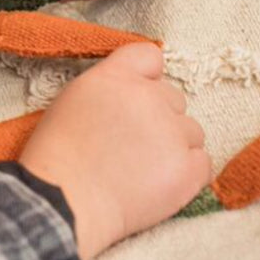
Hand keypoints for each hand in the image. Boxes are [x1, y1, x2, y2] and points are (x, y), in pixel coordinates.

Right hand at [18, 44, 211, 259]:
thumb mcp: (71, 103)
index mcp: (115, 78)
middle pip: (174, 99)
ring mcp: (171, 132)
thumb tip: (134, 93)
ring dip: (174, 148)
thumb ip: (108, 89)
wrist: (63, 203)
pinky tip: (159, 186)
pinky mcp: (186, 168)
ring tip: (141, 172)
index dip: (148, 79)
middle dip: (159, 120)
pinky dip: (187, 175)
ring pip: (192, 132)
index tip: (136, 102)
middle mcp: (148, 98)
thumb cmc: (57, 160)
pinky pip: (203, 163)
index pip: (150, 56)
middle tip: (130, 148)